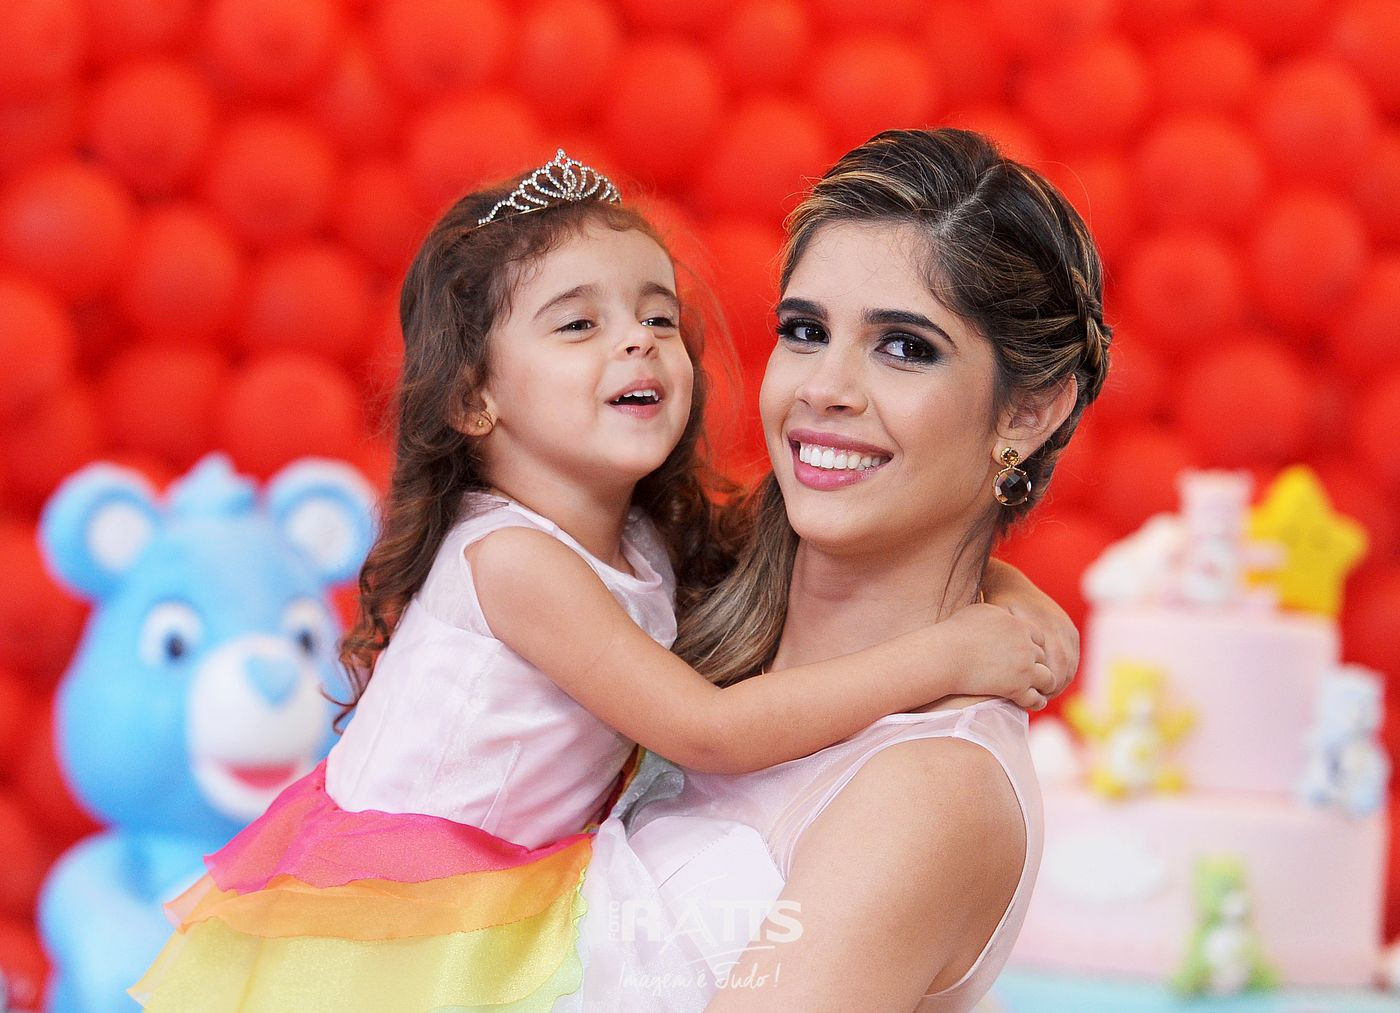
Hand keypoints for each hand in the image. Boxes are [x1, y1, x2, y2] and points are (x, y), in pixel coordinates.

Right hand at [941, 602, 1056, 710]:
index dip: (1032, 646)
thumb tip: (1002, 615)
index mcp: (1020, 626)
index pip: (1038, 637)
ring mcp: (1024, 668)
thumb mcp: (981, 612)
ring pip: (1047, 678)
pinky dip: (1036, 701)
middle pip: (1042, 657)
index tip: (1024, 654)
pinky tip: (1032, 702)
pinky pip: (1035, 698)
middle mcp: (1026, 646)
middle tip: (1030, 673)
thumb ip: (999, 614)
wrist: (946, 655)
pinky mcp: (1017, 689)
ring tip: (1038, 690)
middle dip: (1036, 664)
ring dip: (1043, 684)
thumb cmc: (956, 632)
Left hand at [982, 558, 1080, 699]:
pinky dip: (1064, 672)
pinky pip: (1073, 658)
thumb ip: (1006, 643)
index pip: (1052, 668)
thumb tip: (1012, 672)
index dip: (1043, 686)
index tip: (1031, 696)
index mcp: (1043, 627)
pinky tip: (1050, 679)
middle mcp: (1059, 628)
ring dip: (1059, 681)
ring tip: (1042, 691)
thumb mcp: (998, 621)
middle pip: (1063, 670)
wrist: (1011, 586)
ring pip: (1070, 666)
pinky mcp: (1071, 630)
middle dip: (1052, 687)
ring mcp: (1067, 629)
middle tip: (1037, 697)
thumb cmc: (996, 609)